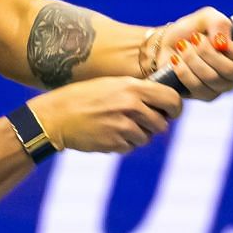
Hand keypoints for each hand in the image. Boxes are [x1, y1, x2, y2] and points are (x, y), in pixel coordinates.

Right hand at [28, 77, 181, 153]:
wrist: (57, 115)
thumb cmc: (85, 97)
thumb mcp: (113, 84)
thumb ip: (139, 91)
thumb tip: (165, 103)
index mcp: (133, 87)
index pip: (172, 99)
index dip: (175, 108)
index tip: (172, 113)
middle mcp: (131, 106)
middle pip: (162, 124)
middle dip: (154, 125)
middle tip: (140, 121)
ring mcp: (123, 126)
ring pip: (147, 138)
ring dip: (138, 135)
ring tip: (117, 125)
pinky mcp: (115, 143)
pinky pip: (131, 147)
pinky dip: (124, 144)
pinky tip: (108, 133)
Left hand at [155, 7, 232, 100]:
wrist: (169, 44)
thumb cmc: (192, 29)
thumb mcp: (207, 17)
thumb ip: (219, 23)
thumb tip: (222, 42)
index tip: (216, 40)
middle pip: (231, 70)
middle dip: (207, 52)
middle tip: (194, 38)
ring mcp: (223, 86)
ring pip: (212, 79)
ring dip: (192, 59)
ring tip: (182, 46)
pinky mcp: (206, 96)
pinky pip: (198, 88)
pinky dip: (184, 71)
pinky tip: (176, 60)